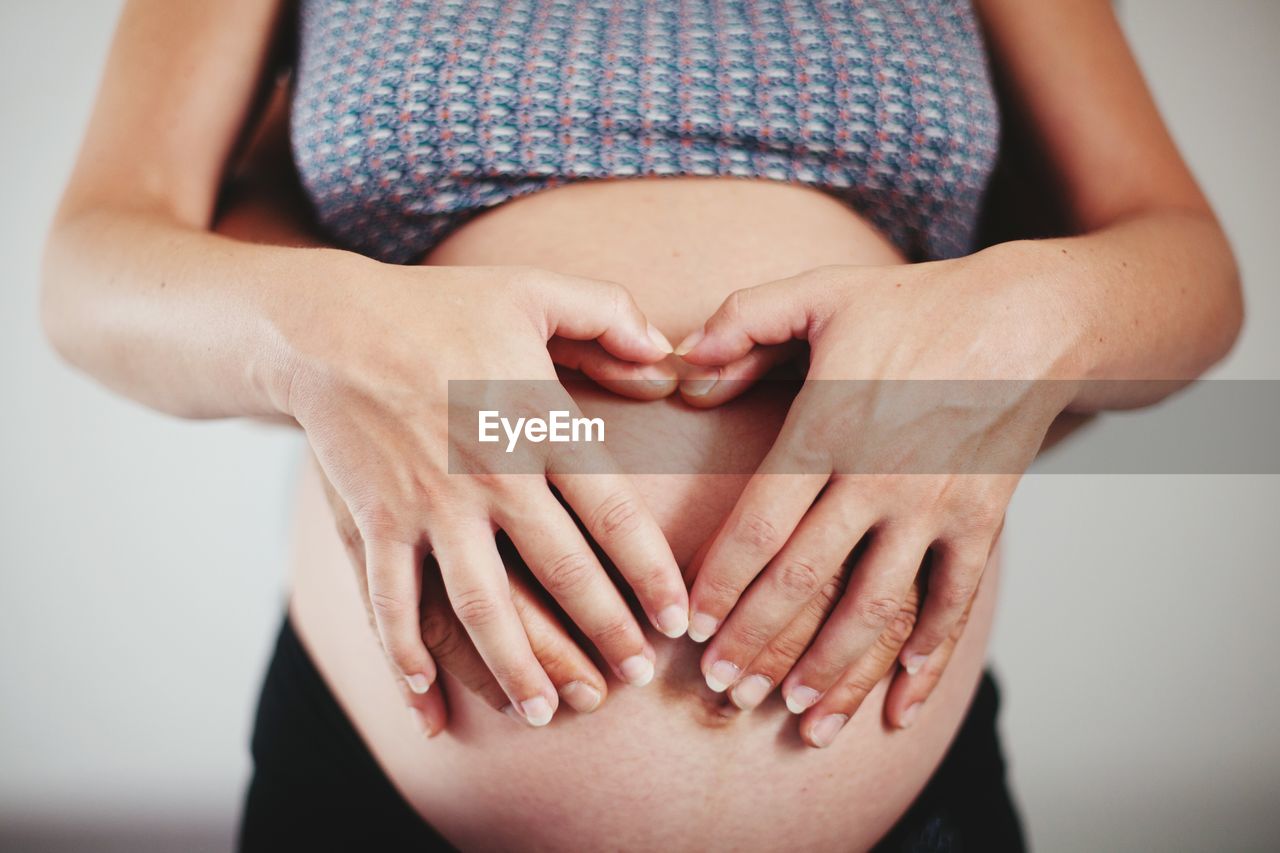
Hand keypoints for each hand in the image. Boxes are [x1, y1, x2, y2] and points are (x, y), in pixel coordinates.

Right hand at [278, 261, 688, 726]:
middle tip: (635, 678)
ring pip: (482, 605)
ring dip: (516, 665)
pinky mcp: (375, 522)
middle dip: (603, 633)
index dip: (650, 572)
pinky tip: (426, 697)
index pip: (611, 513)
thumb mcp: (533, 290)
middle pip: (561, 572)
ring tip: (547, 712)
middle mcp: (490, 476)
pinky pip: (391, 601)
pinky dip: (405, 652)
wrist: (327, 324)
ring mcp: (429, 505)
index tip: (677, 619)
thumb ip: (610, 313)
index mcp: (537, 424)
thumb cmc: (439, 308)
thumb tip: (668, 355)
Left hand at [677, 255, 1078, 744]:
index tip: (690, 627)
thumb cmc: (914, 306)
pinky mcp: (982, 522)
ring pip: (878, 609)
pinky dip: (930, 659)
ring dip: (835, 671)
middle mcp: (880, 476)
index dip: (722, 583)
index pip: (761, 523)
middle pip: (807, 580)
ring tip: (797, 717)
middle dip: (758, 642)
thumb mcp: (819, 292)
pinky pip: (955, 604)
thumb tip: (683, 367)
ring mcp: (936, 507)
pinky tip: (901, 705)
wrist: (1029, 318)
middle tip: (722, 689)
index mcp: (829, 425)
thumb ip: (742, 321)